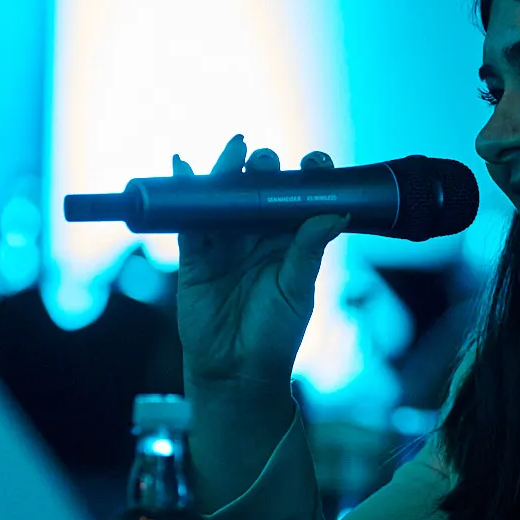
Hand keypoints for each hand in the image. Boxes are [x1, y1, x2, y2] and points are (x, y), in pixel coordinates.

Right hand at [174, 136, 344, 441]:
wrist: (237, 370)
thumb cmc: (275, 334)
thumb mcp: (298, 290)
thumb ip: (309, 249)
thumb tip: (335, 212)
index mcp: (288, 242)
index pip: (298, 200)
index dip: (307, 177)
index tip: (316, 161)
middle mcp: (256, 237)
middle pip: (259, 191)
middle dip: (264, 169)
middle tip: (266, 160)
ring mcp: (224, 244)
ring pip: (224, 199)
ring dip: (227, 171)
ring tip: (235, 149)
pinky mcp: (194, 257)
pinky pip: (188, 220)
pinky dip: (184, 194)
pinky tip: (184, 168)